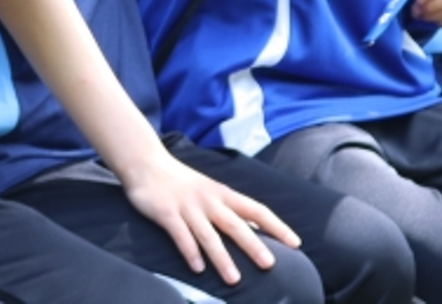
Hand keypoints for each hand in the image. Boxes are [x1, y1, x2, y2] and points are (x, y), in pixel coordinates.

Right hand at [119, 150, 299, 284]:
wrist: (146, 162)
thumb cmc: (181, 182)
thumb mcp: (210, 191)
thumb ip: (230, 211)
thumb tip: (256, 233)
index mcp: (223, 194)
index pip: (256, 209)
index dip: (276, 226)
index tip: (295, 243)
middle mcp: (208, 200)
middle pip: (235, 224)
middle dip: (252, 245)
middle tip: (269, 265)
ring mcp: (187, 206)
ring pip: (208, 234)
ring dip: (222, 257)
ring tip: (234, 279)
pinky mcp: (166, 212)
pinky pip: (180, 235)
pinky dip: (190, 252)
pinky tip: (198, 268)